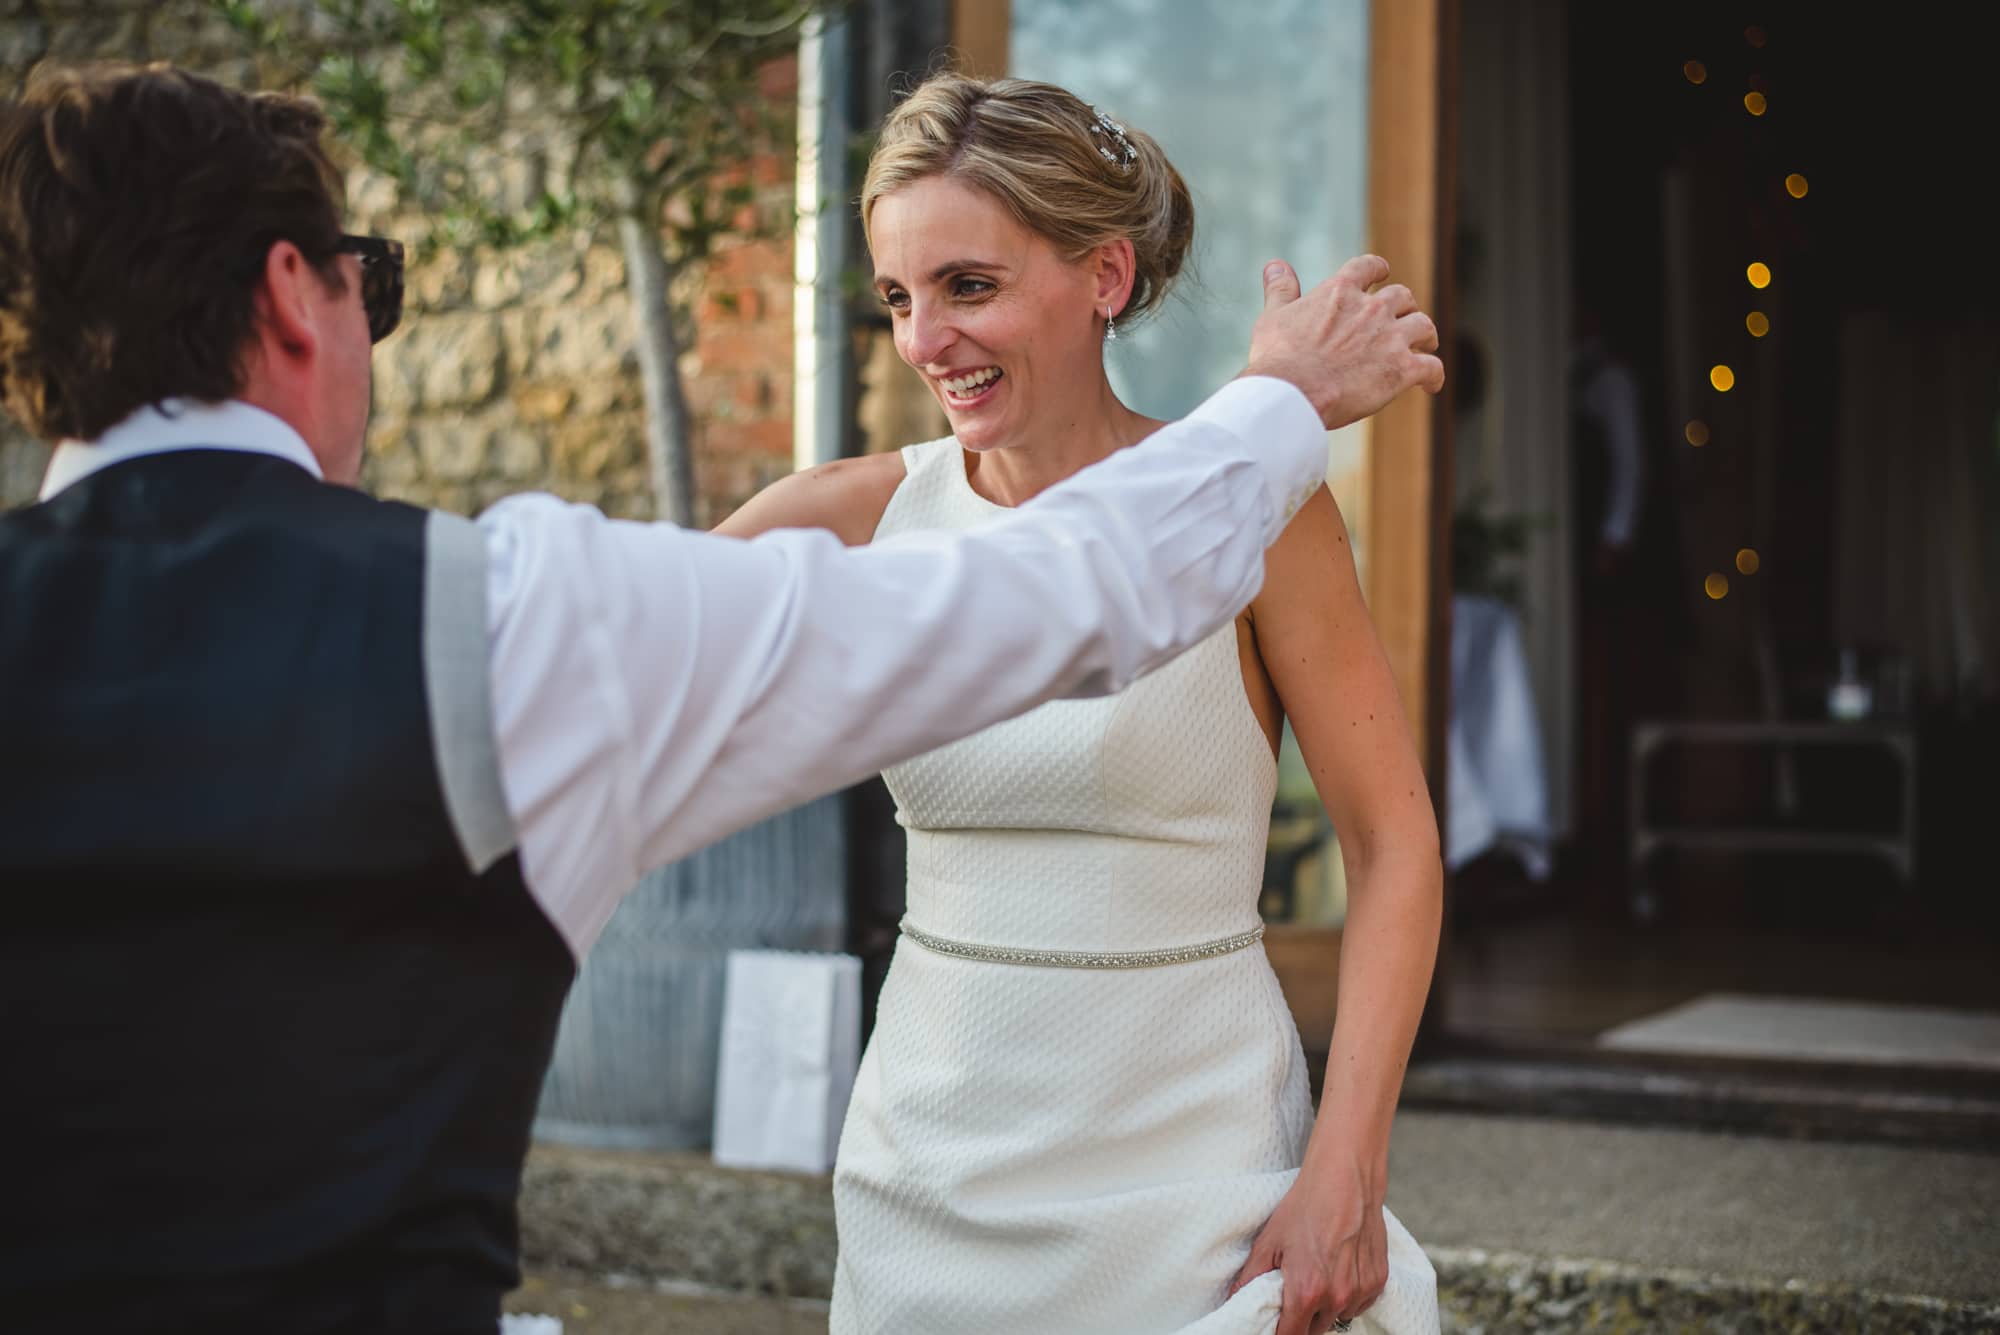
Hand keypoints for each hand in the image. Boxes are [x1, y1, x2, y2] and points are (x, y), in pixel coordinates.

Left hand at [1228, 1157, 1388, 1334]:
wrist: (1345, 1178)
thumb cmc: (1305, 1206)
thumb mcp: (1269, 1240)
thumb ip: (1249, 1278)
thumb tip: (1235, 1301)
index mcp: (1307, 1291)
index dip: (1280, 1333)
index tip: (1275, 1324)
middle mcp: (1337, 1297)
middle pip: (1315, 1330)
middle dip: (1302, 1319)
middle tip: (1294, 1294)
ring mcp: (1361, 1290)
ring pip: (1338, 1317)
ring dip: (1327, 1308)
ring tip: (1318, 1276)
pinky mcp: (1378, 1280)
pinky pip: (1359, 1304)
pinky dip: (1348, 1296)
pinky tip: (1339, 1271)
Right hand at [1244, 255, 1443, 428]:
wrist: (1295, 391)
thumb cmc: (1278, 357)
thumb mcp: (1274, 316)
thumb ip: (1281, 289)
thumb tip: (1275, 265)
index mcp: (1340, 291)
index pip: (1367, 267)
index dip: (1378, 269)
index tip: (1383, 273)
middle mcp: (1371, 308)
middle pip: (1402, 297)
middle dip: (1404, 307)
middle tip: (1402, 321)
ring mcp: (1390, 338)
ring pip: (1424, 326)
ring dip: (1426, 336)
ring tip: (1425, 346)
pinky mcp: (1402, 369)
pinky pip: (1432, 367)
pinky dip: (1434, 375)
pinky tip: (1431, 384)